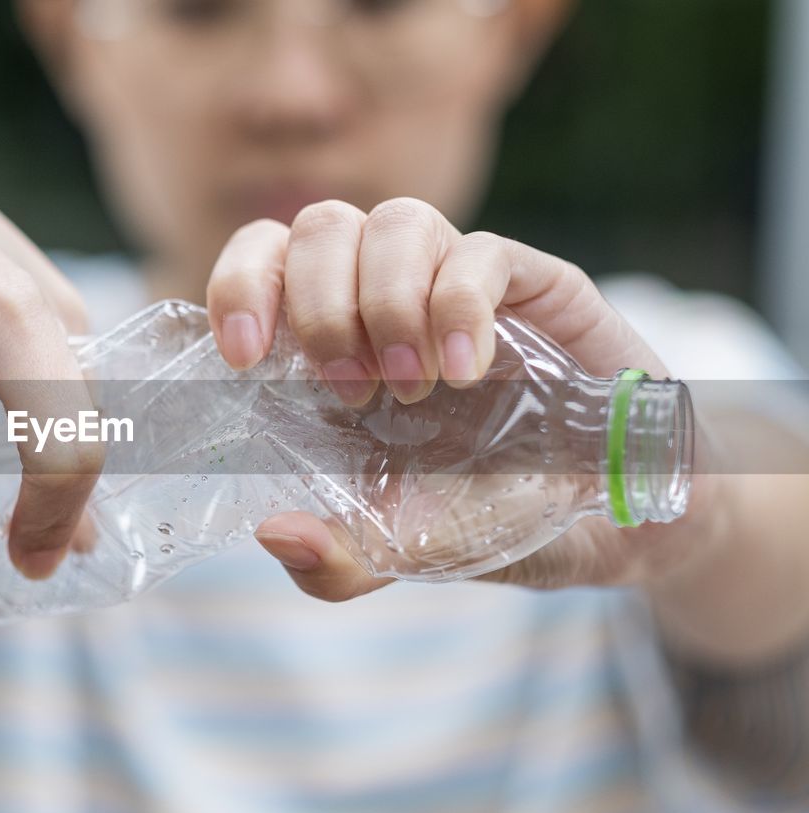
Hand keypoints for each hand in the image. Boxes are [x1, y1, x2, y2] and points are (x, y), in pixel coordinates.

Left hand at [206, 197, 718, 597]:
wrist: (604, 521)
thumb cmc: (483, 514)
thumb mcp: (400, 551)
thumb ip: (337, 558)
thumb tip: (275, 536)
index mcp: (331, 342)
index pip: (264, 260)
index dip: (240, 285)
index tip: (242, 356)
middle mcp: (384, 296)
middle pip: (320, 227)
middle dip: (318, 306)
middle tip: (350, 391)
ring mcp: (455, 282)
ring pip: (396, 222)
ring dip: (387, 301)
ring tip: (413, 386)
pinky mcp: (530, 284)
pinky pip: (481, 252)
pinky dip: (460, 305)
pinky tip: (468, 371)